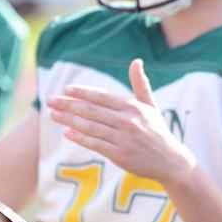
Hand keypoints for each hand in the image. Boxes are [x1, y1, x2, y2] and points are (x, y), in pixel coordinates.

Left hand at [46, 58, 195, 185]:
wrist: (171, 161)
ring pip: (91, 126)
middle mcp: (128, 121)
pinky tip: (68, 132)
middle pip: (92, 110)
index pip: (102, 96)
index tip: (66, 90)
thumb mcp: (151, 105)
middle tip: (50, 101)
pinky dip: (80, 137)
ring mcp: (123, 138)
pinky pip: (95, 144)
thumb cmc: (157, 131)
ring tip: (54, 115)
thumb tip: (136, 61)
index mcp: (133, 107)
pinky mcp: (120, 155)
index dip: (83, 92)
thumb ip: (140, 84)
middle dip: (68, 104)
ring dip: (69, 120)